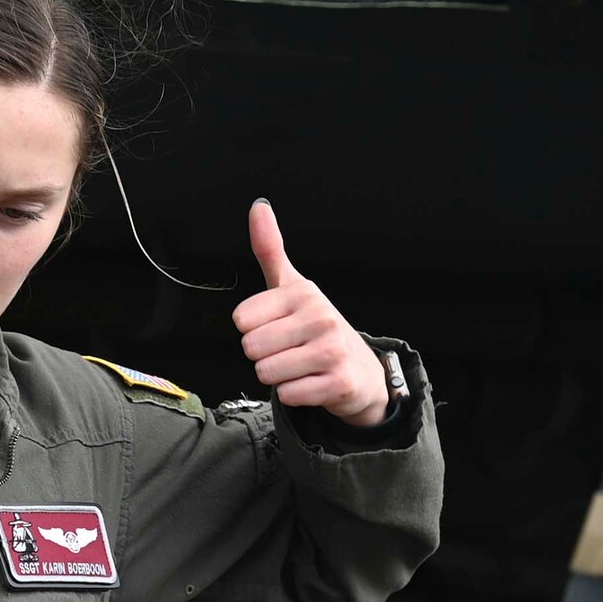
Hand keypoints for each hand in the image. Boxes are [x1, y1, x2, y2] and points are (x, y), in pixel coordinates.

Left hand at [232, 200, 388, 424]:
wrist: (361, 371)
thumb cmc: (317, 328)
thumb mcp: (292, 287)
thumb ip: (270, 249)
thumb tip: (258, 206)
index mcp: (303, 293)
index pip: (241, 319)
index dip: (253, 329)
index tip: (277, 326)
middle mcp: (320, 317)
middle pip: (251, 348)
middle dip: (264, 356)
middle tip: (289, 351)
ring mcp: (332, 351)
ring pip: (266, 373)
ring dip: (278, 377)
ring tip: (300, 366)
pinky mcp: (338, 383)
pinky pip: (288, 394)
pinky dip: (294, 394)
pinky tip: (312, 383)